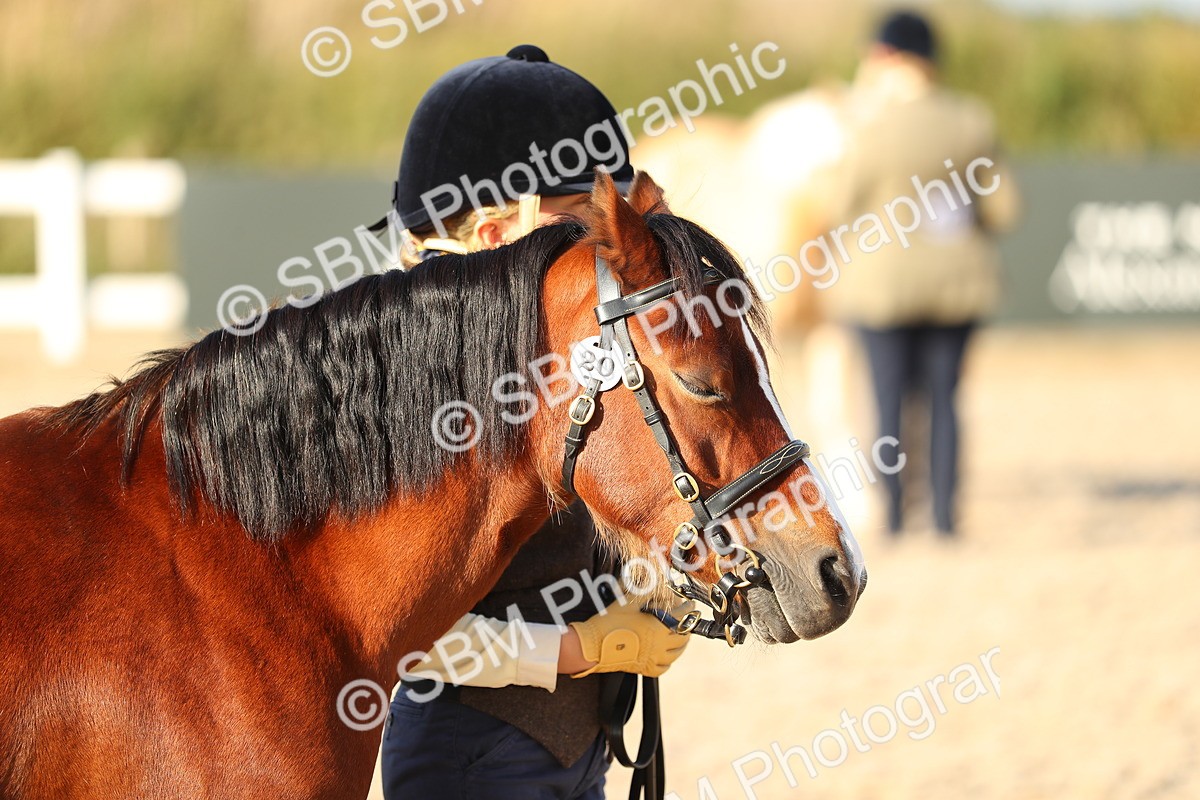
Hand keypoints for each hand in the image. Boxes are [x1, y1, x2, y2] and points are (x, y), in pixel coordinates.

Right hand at [566, 598, 693, 678]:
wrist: (592, 645)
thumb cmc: (609, 622)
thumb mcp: (628, 602)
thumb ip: (645, 591)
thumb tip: (656, 581)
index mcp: (658, 627)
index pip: (681, 617)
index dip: (688, 609)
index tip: (691, 605)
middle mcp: (659, 646)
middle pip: (683, 637)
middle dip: (688, 627)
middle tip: (687, 620)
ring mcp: (653, 659)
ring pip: (676, 654)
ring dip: (681, 644)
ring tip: (680, 637)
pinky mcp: (645, 669)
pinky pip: (664, 667)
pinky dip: (668, 660)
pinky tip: (666, 654)